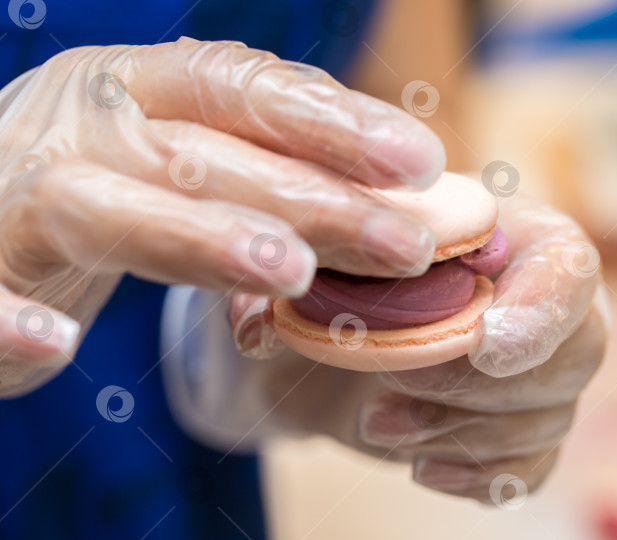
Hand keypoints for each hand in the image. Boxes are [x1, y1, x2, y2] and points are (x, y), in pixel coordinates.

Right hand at [0, 37, 443, 395]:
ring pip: (103, 208)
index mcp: (138, 91)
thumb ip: (276, 177)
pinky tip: (56, 346)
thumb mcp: (190, 163)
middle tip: (404, 242)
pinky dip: (10, 323)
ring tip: (291, 274)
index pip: (242, 91)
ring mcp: (16, 194)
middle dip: (309, 197)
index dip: (330, 123)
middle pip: (200, 152)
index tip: (418, 161)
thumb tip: (404, 205)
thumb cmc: (109, 189)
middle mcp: (81, 127)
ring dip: (199, 238)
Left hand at [230, 203, 606, 501]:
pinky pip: (530, 467)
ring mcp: (533, 371)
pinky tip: (422, 464)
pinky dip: (479, 475)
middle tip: (396, 382)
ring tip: (378, 419)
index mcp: (508, 234)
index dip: (540, 311)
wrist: (316, 344)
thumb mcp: (305, 263)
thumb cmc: (322, 283)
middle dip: (480, 383)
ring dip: (464, 430)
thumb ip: (288, 278)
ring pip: (552, 415)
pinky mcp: (512, 429)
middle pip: (578, 351)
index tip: (485, 346)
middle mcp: (537, 301)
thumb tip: (259, 324)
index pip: (569, 265)